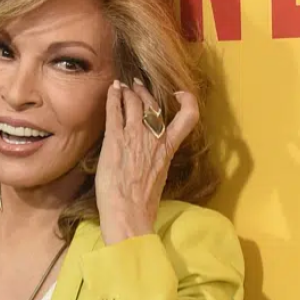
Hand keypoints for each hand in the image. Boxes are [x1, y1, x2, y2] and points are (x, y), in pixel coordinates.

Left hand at [94, 78, 198, 244]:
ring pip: (133, 102)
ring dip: (128, 92)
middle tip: (136, 85)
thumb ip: (158, 161)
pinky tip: (111, 91)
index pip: (189, 117)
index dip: (187, 100)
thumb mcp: (160, 179)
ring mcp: (134, 136)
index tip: (178, 94)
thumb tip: (152, 159)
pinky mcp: (114, 139)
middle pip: (152, 104)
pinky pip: (114, 110)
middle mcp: (154, 138)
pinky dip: (113, 97)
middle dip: (144, 91)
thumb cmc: (142, 204)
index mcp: (168, 149)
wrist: (128, 214)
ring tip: (122, 87)